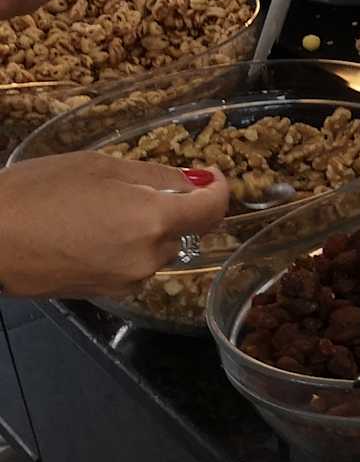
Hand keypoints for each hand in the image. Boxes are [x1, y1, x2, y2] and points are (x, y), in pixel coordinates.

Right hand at [0, 155, 229, 298]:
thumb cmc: (36, 193)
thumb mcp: (100, 167)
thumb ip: (158, 177)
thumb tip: (199, 182)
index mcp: (153, 221)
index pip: (213, 210)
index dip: (219, 188)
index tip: (210, 174)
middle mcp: (148, 258)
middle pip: (184, 231)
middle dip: (173, 208)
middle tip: (135, 186)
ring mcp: (127, 281)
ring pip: (157, 249)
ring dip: (146, 229)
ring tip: (100, 208)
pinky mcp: (106, 294)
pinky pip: (133, 265)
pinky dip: (125, 247)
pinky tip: (89, 231)